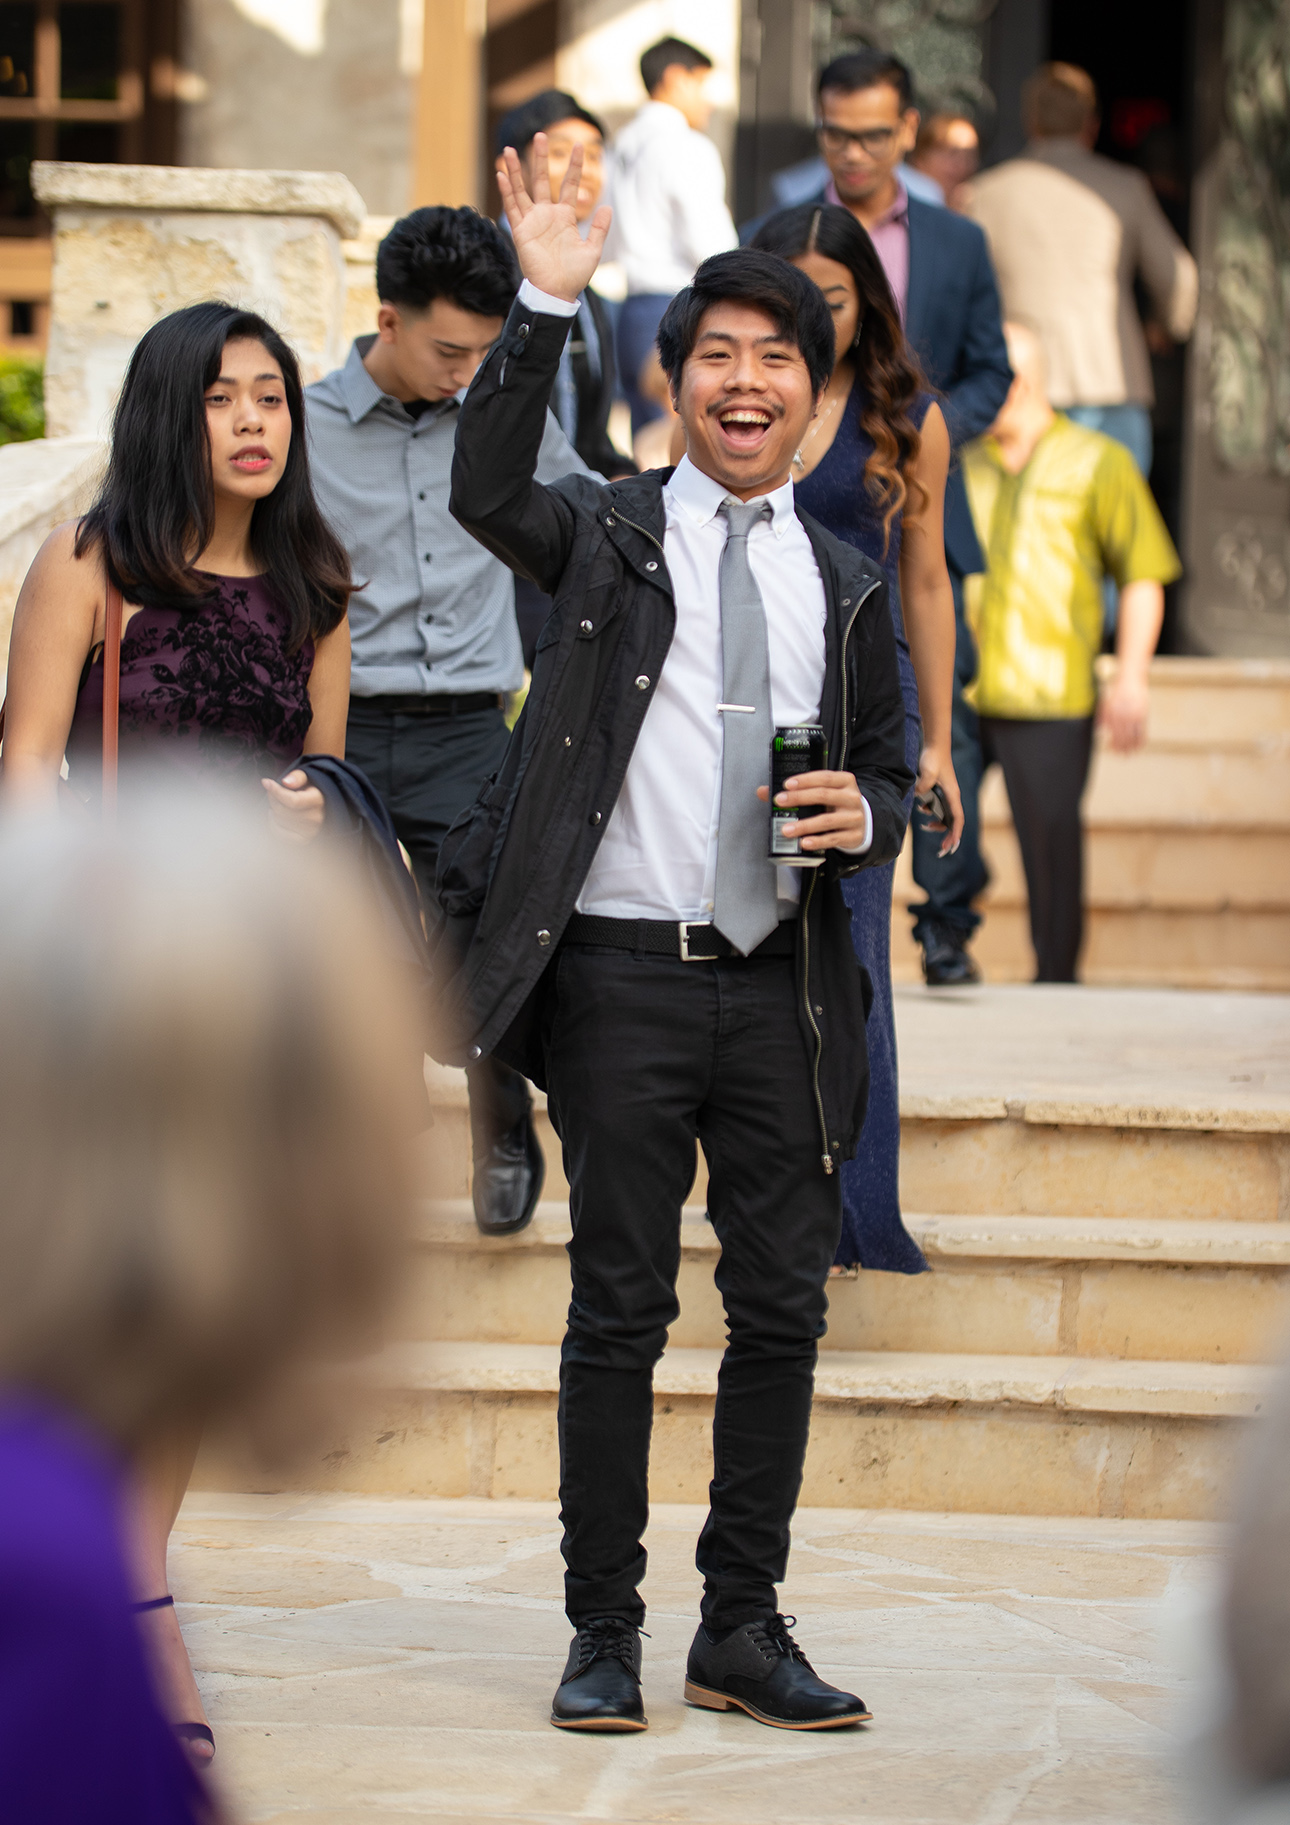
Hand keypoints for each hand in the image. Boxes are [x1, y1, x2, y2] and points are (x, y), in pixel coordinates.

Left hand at [262, 769, 324, 841]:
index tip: (266, 782)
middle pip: (282, 810)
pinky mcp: (302, 840)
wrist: (321, 807)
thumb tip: (286, 782)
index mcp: (317, 801)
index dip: (276, 791)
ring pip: (278, 820)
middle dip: (272, 798)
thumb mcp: (306, 779)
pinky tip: (275, 816)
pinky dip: (272, 823)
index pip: (293, 800)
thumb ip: (297, 777)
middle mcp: (315, 818)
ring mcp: (309, 831)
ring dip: (272, 810)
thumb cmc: (309, 791)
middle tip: (272, 792)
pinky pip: (278, 832)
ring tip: (278, 803)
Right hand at [497, 133, 611, 303]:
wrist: (557, 292)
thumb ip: (600, 228)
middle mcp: (547, 215)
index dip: (574, 166)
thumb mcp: (593, 250)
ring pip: (522, 190)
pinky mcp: (521, 231)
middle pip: (541, 180)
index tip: (578, 146)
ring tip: (508, 149)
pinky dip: (506, 191)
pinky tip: (501, 174)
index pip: (568, 185)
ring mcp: (532, 221)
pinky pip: (512, 207)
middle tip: (540, 135)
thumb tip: (608, 206)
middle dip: (540, 158)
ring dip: (515, 170)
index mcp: (565, 217)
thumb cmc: (575, 275)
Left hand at [756, 769, 869, 851]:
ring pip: (827, 820)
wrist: (863, 822)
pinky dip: (817, 841)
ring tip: (786, 830)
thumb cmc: (837, 804)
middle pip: (823, 795)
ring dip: (804, 825)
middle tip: (779, 801)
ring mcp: (854, 817)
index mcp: (844, 781)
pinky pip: (833, 839)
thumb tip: (763, 791)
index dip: (805, 780)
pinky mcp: (854, 836)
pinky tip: (804, 842)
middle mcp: (851, 797)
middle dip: (799, 798)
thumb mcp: (824, 792)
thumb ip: (797, 790)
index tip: (786, 784)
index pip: (824, 777)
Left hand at [915, 744, 963, 855]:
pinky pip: (938, 806)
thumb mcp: (927, 773)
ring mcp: (946, 794)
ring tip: (925, 826)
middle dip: (947, 836)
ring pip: (945, 815)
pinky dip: (930, 811)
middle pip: (953, 822)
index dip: (954, 834)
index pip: (957, 819)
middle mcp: (952, 796)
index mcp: (952, 795)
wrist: (935, 745)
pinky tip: (921, 808)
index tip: (949, 847)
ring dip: (937, 823)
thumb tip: (918, 798)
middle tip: (940, 850)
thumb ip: (922, 788)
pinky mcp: (939, 790)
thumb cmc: (934, 758)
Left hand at [1099, 672, 1149, 751]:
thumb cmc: (1117, 693)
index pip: (1112, 734)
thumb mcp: (1106, 704)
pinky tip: (1139, 746)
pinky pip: (1141, 731)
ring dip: (1131, 747)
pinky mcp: (1142, 714)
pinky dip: (1140, 740)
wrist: (1130, 679)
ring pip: (1131, 736)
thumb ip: (1103, 718)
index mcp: (1110, 714)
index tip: (1114, 751)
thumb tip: (1100, 731)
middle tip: (1123, 756)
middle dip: (1122, 748)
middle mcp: (1120, 715)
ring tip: (1130, 753)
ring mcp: (1132, 715)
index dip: (1114, 745)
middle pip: (1121, 737)